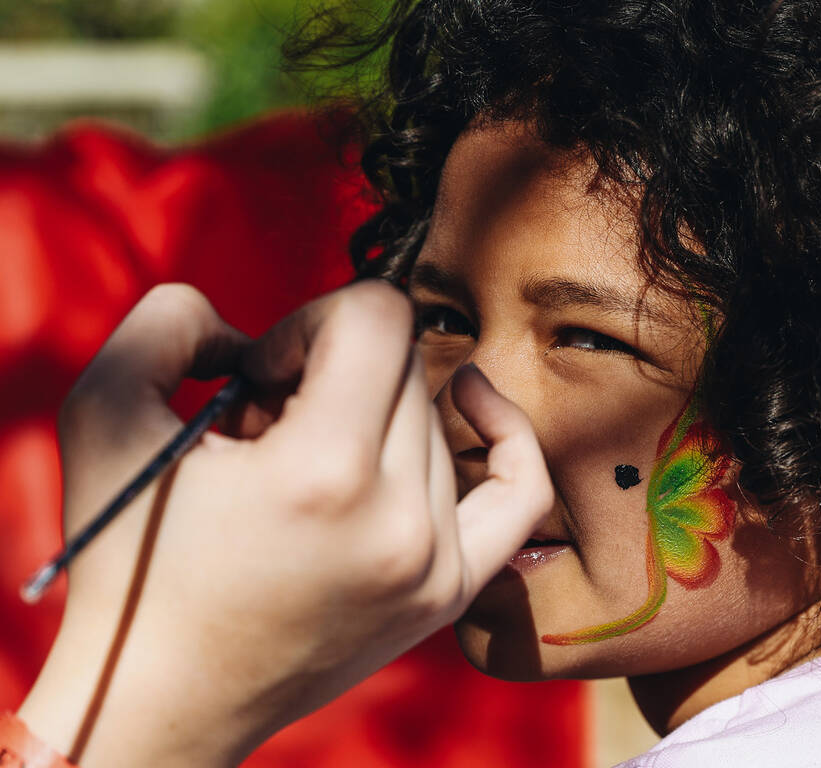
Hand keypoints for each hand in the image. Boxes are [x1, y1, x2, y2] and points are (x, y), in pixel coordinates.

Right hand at [18, 282, 552, 767]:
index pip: (378, 318)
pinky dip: (502, 434)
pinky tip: (466, 399)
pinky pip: (521, 490)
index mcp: (322, 474)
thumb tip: (249, 325)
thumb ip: (170, 318)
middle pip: (405, 365)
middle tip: (271, 426)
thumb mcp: (102, 415)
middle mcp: (399, 520)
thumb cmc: (127, 560)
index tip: (261, 375)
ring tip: (305, 464)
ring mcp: (436, 562)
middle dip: (333, 370)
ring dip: (375, 414)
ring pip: (437, 416)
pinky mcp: (449, 591)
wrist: (162, 701)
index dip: (309, 321)